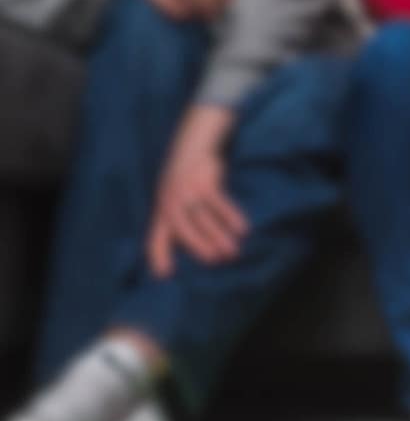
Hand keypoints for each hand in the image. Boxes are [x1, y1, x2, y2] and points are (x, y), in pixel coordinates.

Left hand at [146, 105, 248, 277]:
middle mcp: (171, 202)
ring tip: (233, 252)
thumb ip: (176, 221)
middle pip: (184, 229)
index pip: (155, 236)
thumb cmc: (184, 179)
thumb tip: (192, 248)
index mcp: (162, 209)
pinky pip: (219, 203)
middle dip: (199, 246)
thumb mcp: (172, 198)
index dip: (158, 255)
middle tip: (215, 261)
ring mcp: (187, 191)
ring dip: (219, 236)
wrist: (192, 144)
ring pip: (204, 218)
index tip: (163, 275)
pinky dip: (231, 216)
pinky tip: (243, 229)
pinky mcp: (204, 181)